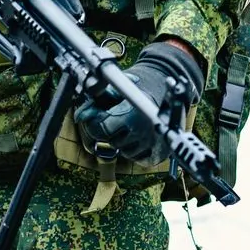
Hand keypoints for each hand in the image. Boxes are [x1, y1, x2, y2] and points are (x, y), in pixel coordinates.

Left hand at [74, 41, 202, 164]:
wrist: (169, 94)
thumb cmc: (139, 90)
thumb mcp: (118, 90)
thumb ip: (97, 102)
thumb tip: (80, 115)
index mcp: (131, 113)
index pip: (100, 128)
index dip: (95, 124)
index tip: (98, 118)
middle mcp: (141, 131)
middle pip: (110, 141)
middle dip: (109, 132)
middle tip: (116, 120)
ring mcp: (149, 144)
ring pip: (122, 151)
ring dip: (121, 140)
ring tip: (131, 125)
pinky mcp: (156, 154)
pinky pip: (135, 158)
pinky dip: (133, 149)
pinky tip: (138, 136)